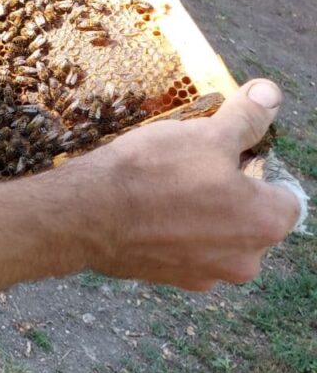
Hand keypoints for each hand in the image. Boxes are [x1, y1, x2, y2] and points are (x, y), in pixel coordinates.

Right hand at [73, 79, 300, 290]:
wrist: (88, 213)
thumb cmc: (152, 172)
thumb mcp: (205, 134)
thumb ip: (246, 118)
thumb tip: (271, 94)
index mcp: (265, 223)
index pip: (285, 194)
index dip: (257, 168)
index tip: (225, 154)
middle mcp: (246, 260)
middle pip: (251, 217)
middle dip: (228, 193)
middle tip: (191, 166)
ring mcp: (207, 274)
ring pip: (216, 234)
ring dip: (200, 213)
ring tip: (164, 186)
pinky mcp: (171, 279)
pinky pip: (184, 249)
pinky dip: (173, 231)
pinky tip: (147, 208)